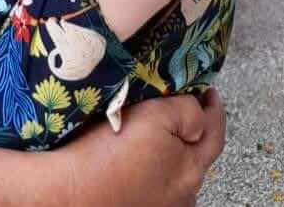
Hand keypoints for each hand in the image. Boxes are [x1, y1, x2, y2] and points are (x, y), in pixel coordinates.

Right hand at [59, 92, 225, 206]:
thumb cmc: (108, 155)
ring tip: (147, 124)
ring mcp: (158, 203)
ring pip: (170, 166)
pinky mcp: (133, 203)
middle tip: (176, 100)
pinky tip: (128, 149)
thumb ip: (187, 112)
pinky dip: (146, 161)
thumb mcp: (156, 116)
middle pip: (193, 152)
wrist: (68, 190)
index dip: (212, 106)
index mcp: (191, 171)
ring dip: (166, 146)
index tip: (206, 88)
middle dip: (189, 126)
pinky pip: (148, 177)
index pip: (215, 132)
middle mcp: (181, 195)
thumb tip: (196, 113)